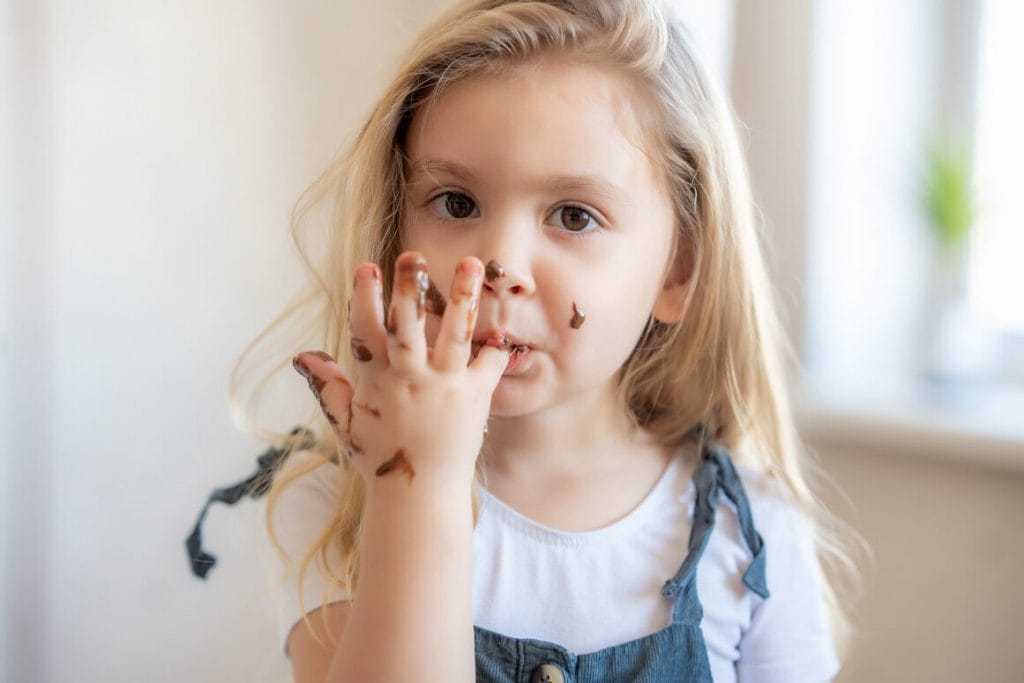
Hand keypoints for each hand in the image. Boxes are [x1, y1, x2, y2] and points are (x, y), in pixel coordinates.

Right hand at [292, 251, 508, 490]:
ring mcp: (445, 388)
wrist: (420, 496)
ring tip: (471, 263)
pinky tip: (502, 322)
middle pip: (408, 327)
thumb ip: (329, 385)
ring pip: (454, 334)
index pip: (366, 333)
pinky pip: (489, 365)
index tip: (367, 267)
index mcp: (377, 381)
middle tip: (412, 258)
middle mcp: (410, 379)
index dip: (365, 299)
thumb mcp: (348, 422)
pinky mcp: (474, 399)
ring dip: (462, 297)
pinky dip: (496, 346)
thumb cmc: (381, 457)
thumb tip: (302, 356)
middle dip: (409, 290)